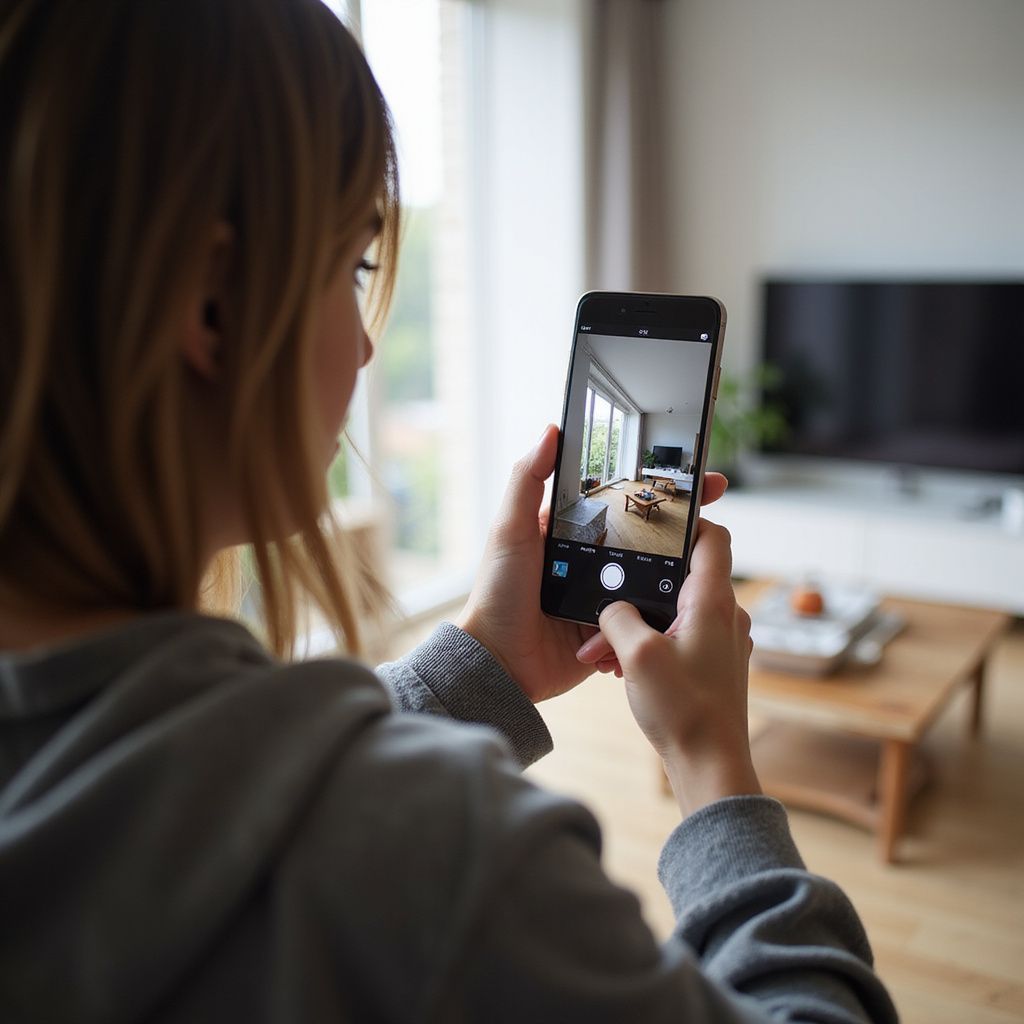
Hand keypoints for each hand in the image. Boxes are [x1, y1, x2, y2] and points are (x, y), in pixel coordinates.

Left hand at [456, 424, 727, 703]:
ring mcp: (605, 596)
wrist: (500, 662)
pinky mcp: (612, 630)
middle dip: (686, 532)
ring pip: (655, 580)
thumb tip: (551, 430)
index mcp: (574, 532)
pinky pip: (645, 621)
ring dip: (680, 578)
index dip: (661, 487)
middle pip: (650, 539)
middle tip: (716, 524)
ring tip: (706, 572)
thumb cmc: (497, 593)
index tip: (698, 477)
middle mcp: (593, 560)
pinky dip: (661, 618)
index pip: (625, 501)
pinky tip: (680, 613)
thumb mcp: (511, 529)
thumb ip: (528, 480)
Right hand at [593, 520, 760, 815]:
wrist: (710, 765)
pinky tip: (617, 666)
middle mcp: (724, 616)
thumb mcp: (637, 656)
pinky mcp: (712, 664)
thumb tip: (612, 607)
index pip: (713, 538)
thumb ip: (618, 617)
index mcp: (713, 602)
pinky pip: (676, 639)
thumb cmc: (684, 711)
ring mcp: (721, 641)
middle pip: (680, 579)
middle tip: (605, 606)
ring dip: (635, 625)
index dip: (686, 523)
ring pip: (672, 613)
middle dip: (636, 591)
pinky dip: (648, 645)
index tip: (655, 523)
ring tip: (601, 650)